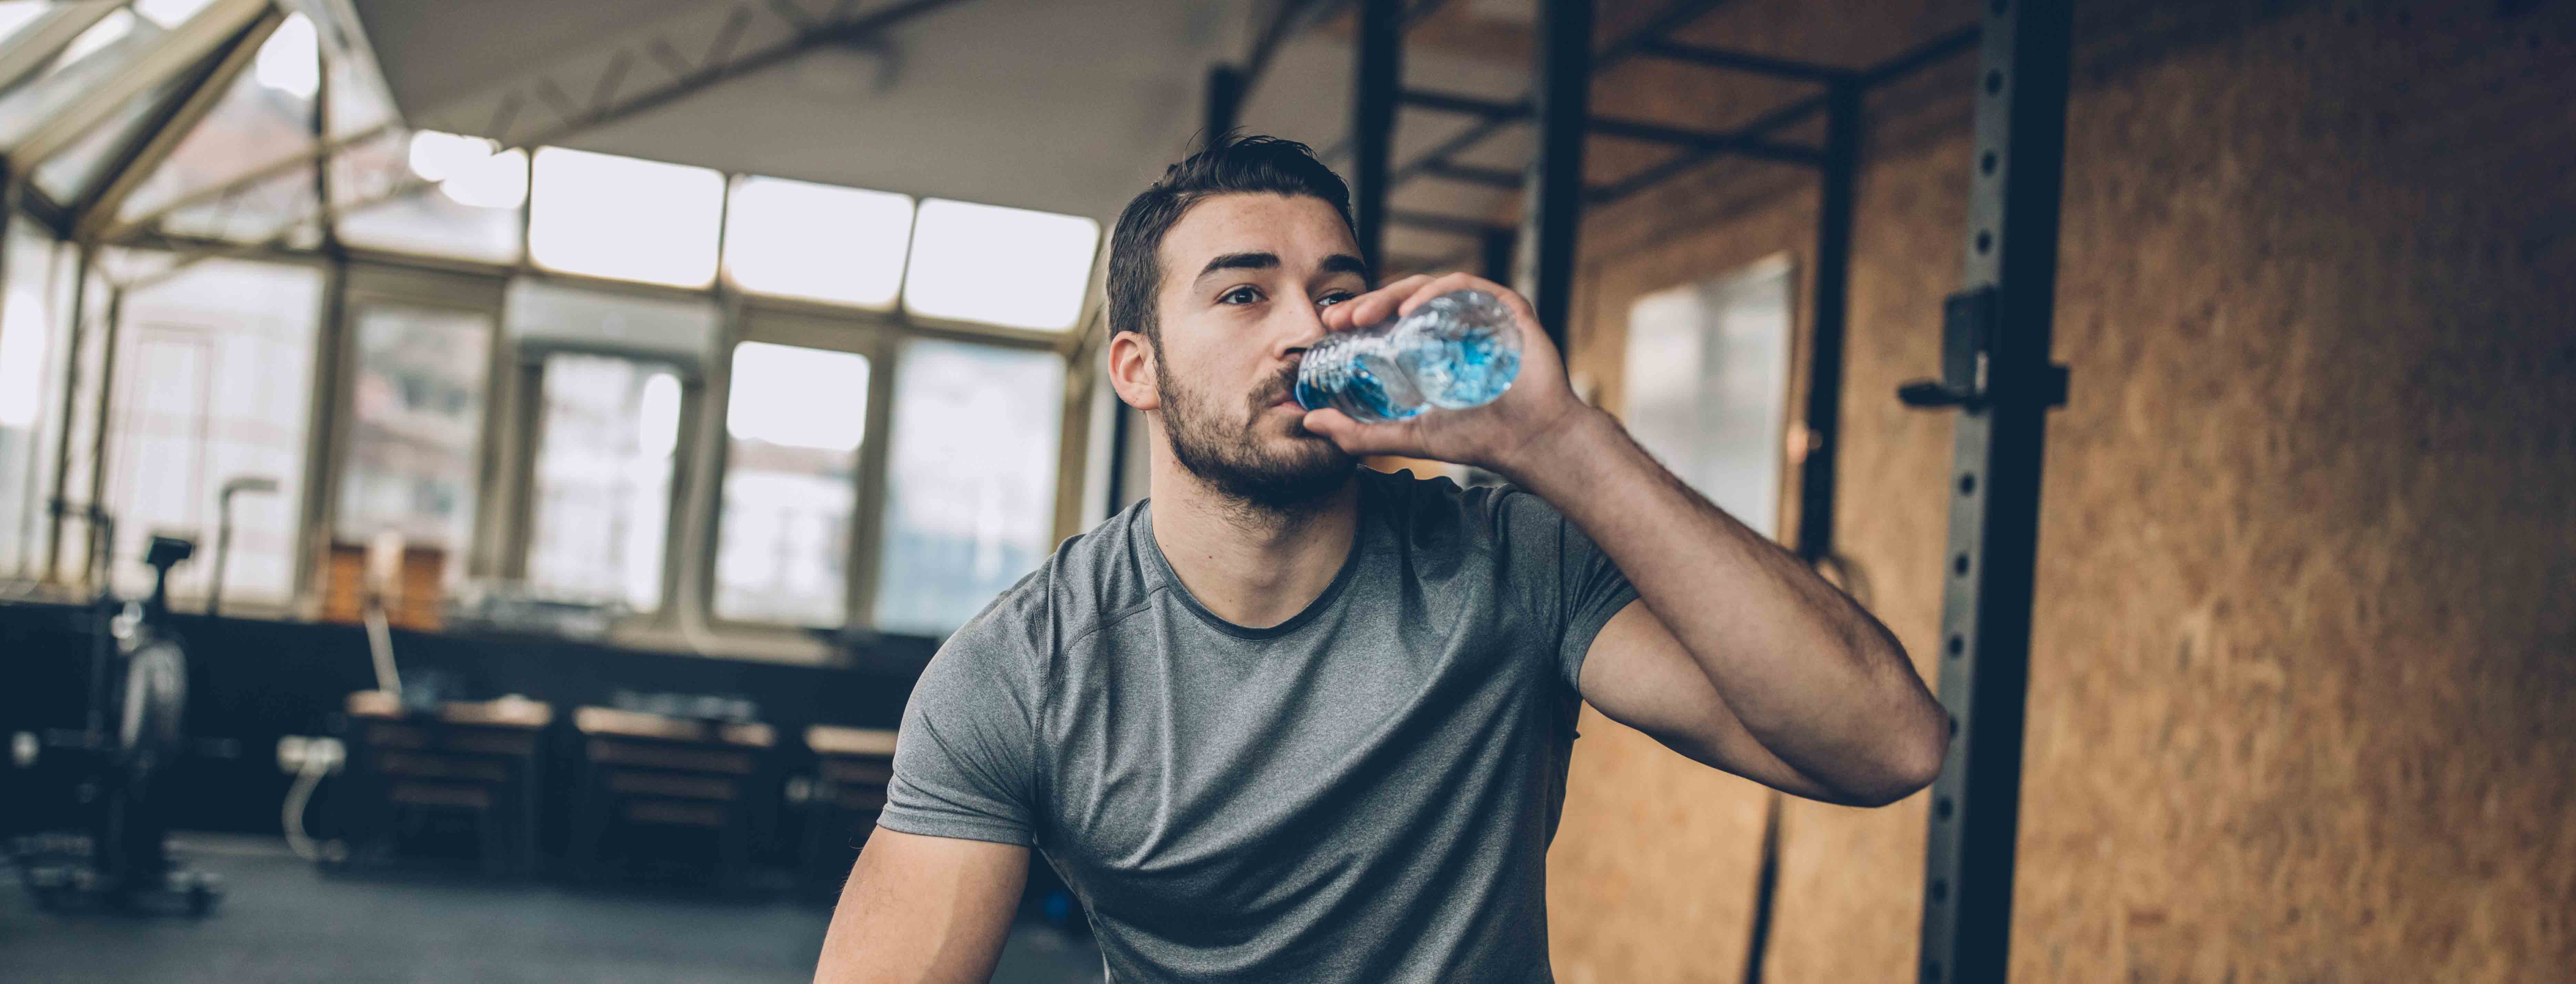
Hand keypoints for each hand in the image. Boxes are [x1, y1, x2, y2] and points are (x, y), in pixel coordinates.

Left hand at [1301, 272, 1605, 479]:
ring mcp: (1481, 315)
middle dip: (1368, 304)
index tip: (1330, 326)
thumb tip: (1311, 423)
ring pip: (1429, 288)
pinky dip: (1434, 292)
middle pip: (1405, 300)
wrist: (1531, 442)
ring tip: (1364, 316)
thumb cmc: (1477, 438)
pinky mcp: (1506, 308)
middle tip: (1339, 318)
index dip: (1360, 316)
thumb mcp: (1407, 437)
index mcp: (1436, 346)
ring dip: (1392, 295)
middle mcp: (1456, 325)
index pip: (1391, 320)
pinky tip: (1408, 310)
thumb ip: (1361, 433)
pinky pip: (1466, 286)